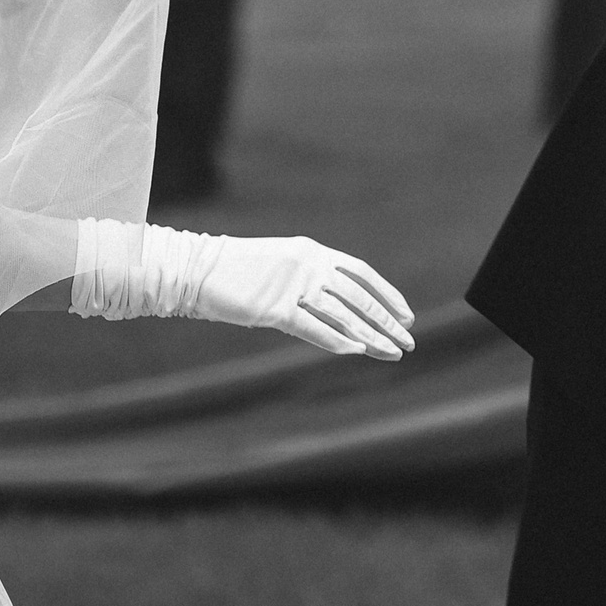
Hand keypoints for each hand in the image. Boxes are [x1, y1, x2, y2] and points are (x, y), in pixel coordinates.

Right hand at [193, 234, 415, 359]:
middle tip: (408, 342)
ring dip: (371, 335)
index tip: (406, 316)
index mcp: (314, 252)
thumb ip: (311, 281)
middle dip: (387, 321)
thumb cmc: (238, 270)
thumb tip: (340, 307)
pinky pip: (313, 327)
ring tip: (393, 353)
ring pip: (344, 314)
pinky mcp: (274, 308)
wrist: (196, 269)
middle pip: (359, 297)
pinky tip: (358, 351)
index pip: (362, 274)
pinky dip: (337, 340)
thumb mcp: (282, 266)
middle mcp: (309, 265)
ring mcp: (293, 286)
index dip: (387, 295)